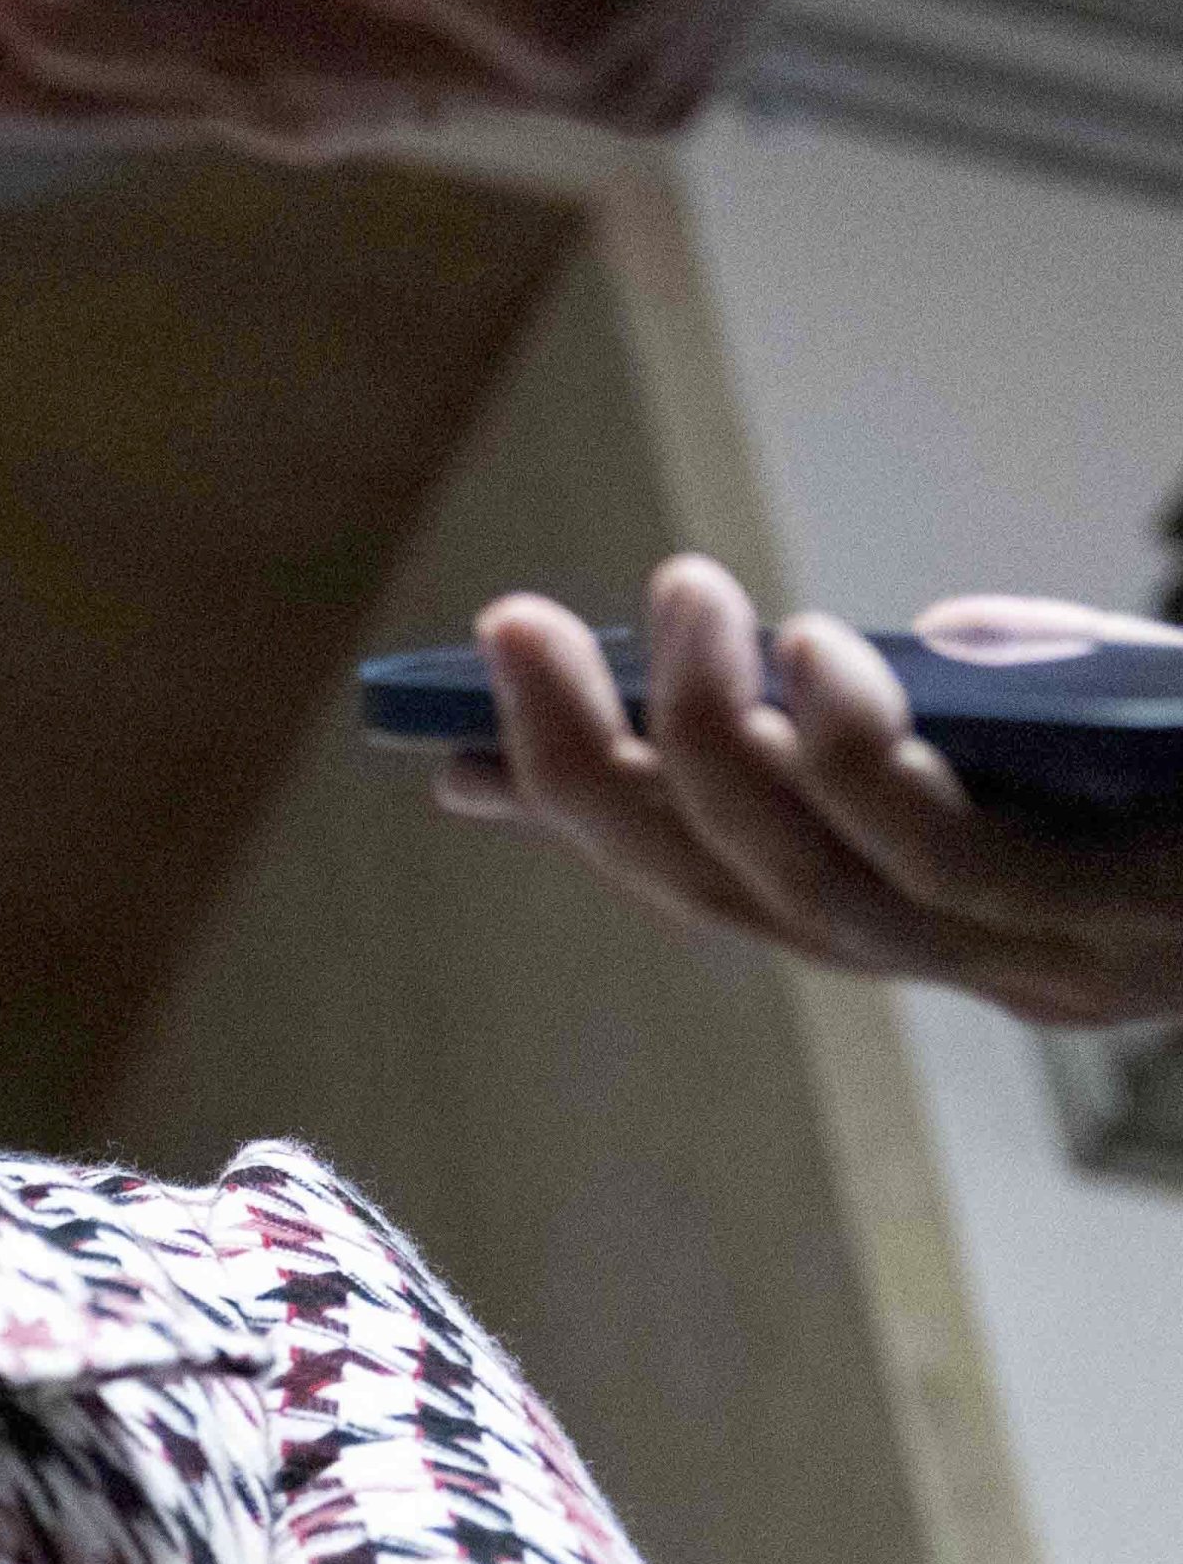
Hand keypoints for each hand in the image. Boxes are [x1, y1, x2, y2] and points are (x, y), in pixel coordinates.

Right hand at [431, 555, 1182, 1025]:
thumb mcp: (1135, 700)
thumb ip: (1006, 687)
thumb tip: (861, 652)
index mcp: (975, 917)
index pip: (727, 880)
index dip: (586, 817)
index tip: (450, 750)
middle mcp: (993, 963)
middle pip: (729, 898)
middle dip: (591, 775)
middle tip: (503, 633)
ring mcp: (1061, 960)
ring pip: (808, 888)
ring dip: (707, 746)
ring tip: (664, 600)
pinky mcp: (1131, 924)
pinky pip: (947, 855)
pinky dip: (855, 756)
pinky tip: (810, 649)